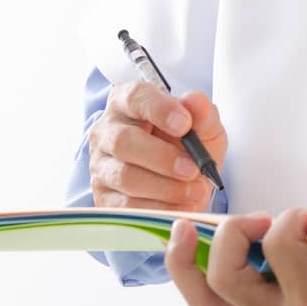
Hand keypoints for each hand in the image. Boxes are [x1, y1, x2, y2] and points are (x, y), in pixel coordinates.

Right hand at [88, 81, 226, 213]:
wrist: (185, 182)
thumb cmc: (188, 146)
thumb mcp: (204, 127)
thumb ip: (203, 113)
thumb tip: (195, 101)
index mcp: (128, 102)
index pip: (135, 97)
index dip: (159, 109)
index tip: (185, 124)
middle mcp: (107, 131)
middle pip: (124, 141)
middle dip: (162, 157)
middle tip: (193, 168)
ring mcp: (102, 165)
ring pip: (125, 176)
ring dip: (164, 187)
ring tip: (195, 191)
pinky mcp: (104, 197)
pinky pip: (126, 205)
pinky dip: (159, 208)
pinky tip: (182, 206)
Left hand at [164, 194, 306, 305]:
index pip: (279, 247)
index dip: (292, 218)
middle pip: (225, 278)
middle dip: (233, 234)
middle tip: (262, 219)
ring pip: (206, 299)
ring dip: (187, 262)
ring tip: (181, 228)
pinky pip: (216, 302)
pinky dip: (197, 273)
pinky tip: (193, 247)